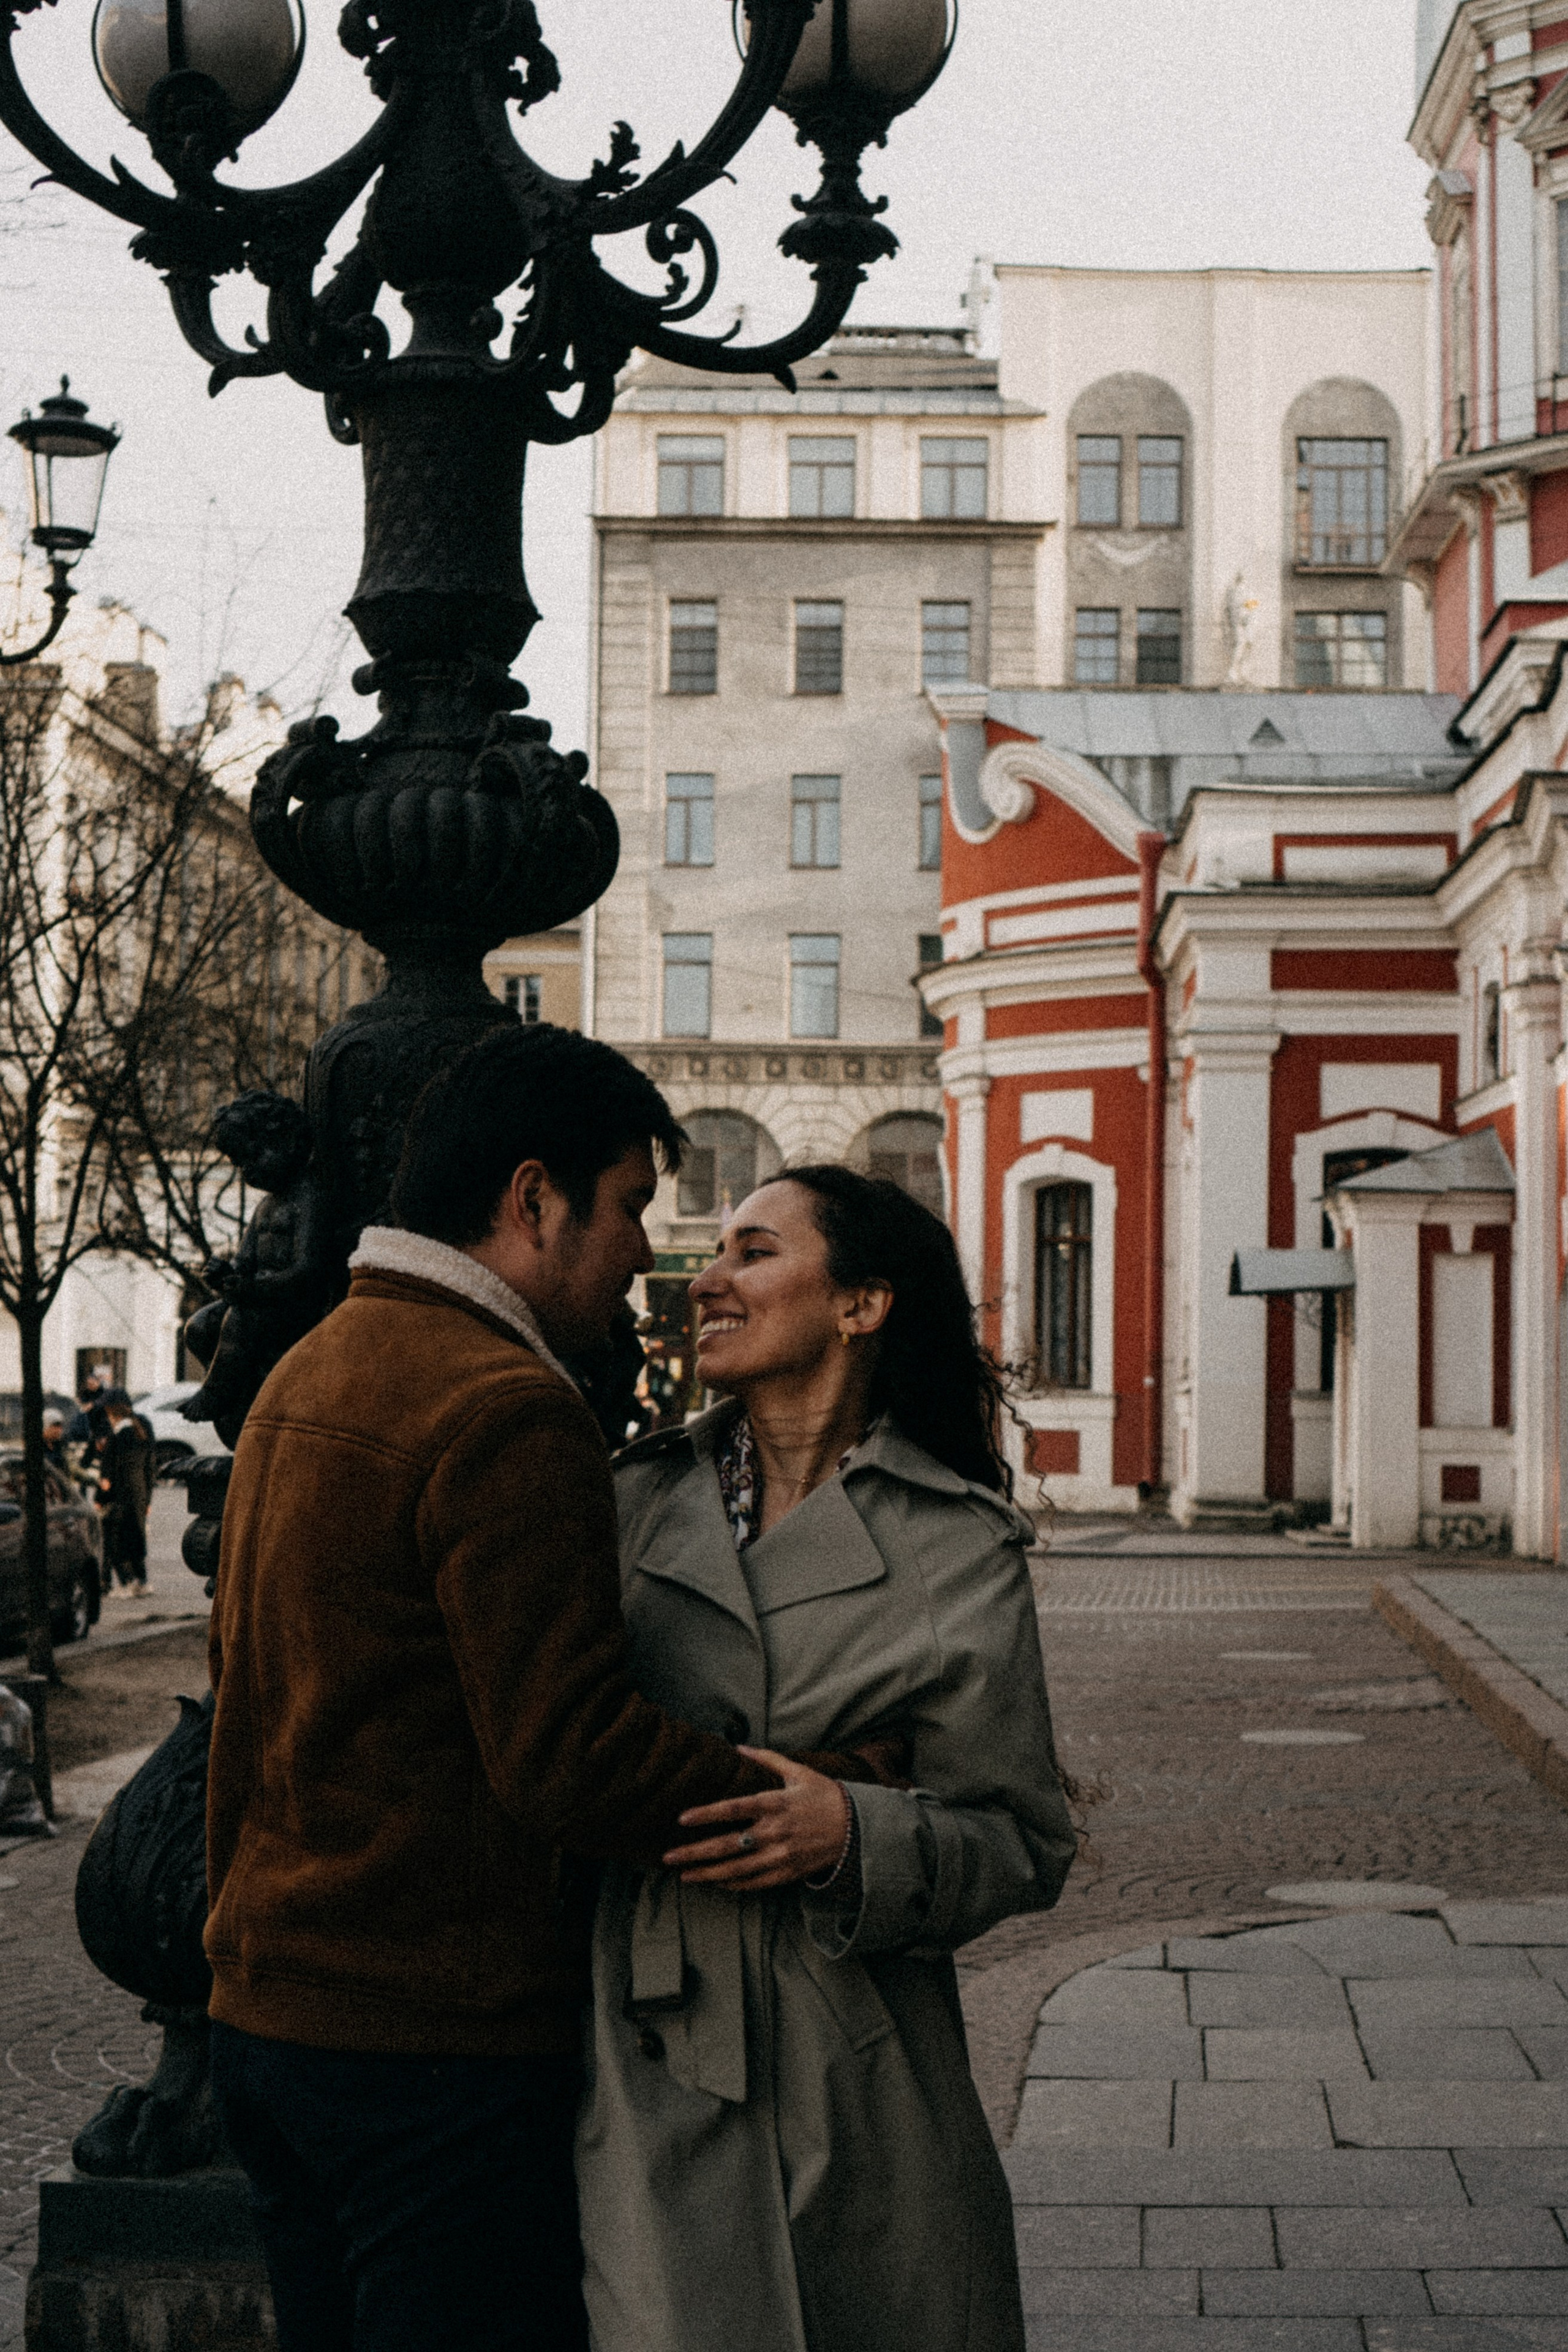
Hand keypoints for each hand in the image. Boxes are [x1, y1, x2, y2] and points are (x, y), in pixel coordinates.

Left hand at [662, 1745, 849, 1889]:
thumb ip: (768, 1759)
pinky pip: (755, 1883)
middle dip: (695, 1853)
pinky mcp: (788, 1873)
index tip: (681, 1819)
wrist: (858, 1828)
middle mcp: (775, 1832)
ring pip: (737, 1870)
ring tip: (684, 1876)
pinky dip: (734, 1885)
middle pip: (727, 1845)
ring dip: (708, 1874)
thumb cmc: (826, 1795)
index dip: (706, 1814)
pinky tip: (717, 1884)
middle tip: (667, 1858)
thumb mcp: (800, 1771)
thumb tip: (739, 1746)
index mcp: (775, 1803)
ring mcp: (781, 1856)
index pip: (733, 1809)